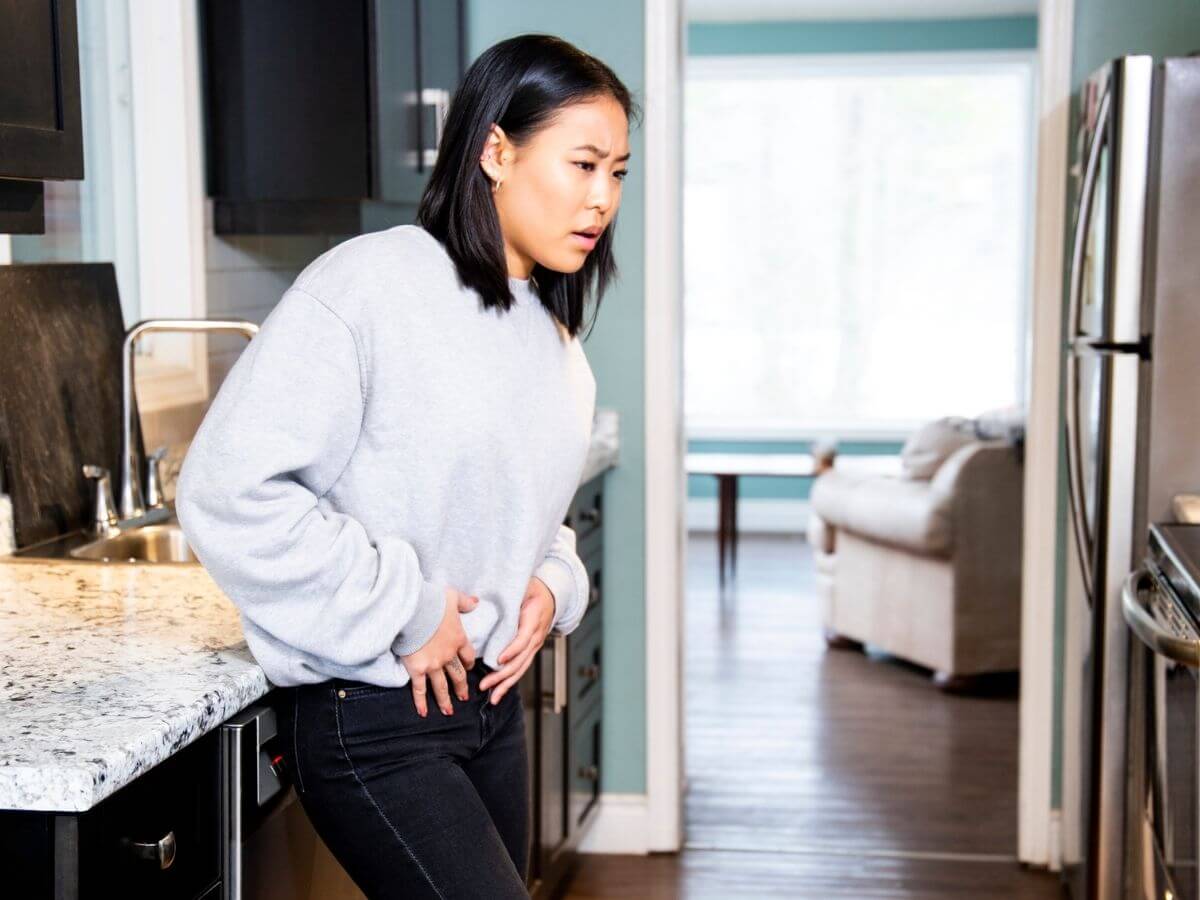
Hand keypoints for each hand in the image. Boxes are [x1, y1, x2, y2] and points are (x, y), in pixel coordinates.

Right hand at [399, 588, 478, 716]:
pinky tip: (424, 713)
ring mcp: (433, 664)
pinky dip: (421, 702)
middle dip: (461, 687)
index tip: (469, 668)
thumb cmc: (431, 601)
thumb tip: (476, 601)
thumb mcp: (452, 597)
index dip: (469, 663)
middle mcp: (448, 655)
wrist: (411, 610)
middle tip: (464, 698)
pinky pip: (420, 689)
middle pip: (457, 675)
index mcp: (458, 638)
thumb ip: (465, 602)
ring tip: (449, 711)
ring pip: (441, 686)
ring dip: (445, 700)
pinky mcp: (417, 669)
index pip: (468, 655)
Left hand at [479, 576, 555, 704]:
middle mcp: (536, 637)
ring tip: (492, 697)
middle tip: (485, 684)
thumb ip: (512, 594)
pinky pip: (521, 668)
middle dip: (502, 675)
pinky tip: (499, 692)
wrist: (552, 595)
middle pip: (520, 660)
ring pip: (521, 669)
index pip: (523, 639)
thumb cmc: (534, 589)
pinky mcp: (530, 651)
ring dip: (505, 683)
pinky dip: (510, 682)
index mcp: (534, 620)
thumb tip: (486, 597)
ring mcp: (534, 646)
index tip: (498, 659)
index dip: (512, 650)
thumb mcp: (525, 586)